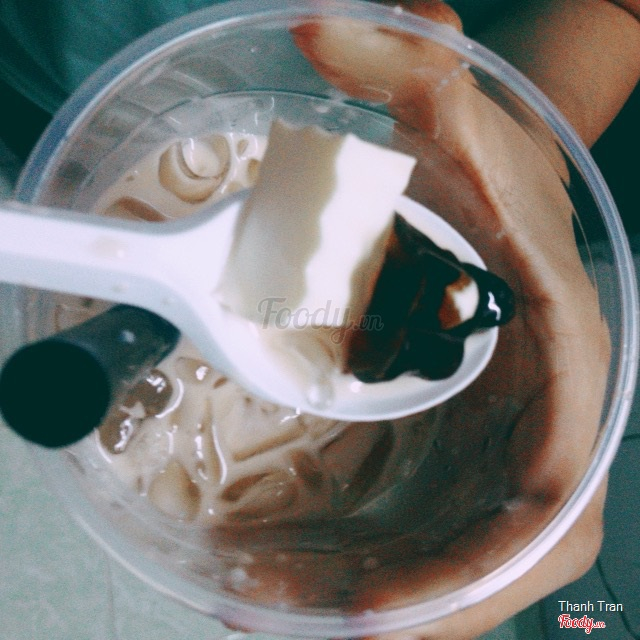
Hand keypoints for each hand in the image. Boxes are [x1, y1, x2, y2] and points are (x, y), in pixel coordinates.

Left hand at [216, 4, 612, 637]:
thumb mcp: (455, 115)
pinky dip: (360, 567)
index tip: (394, 605)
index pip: (555, 485)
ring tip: (264, 603)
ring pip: (449, 558)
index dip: (498, 549)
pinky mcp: (457, 454)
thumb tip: (315, 25)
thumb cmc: (490, 166)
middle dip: (417, 605)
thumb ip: (401, 67)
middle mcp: (535, 420)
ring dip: (367, 597)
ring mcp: (495, 446)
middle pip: (499, 556)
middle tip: (305, 620)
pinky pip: (417, 532)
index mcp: (558, 358)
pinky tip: (282, 571)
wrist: (496, 195)